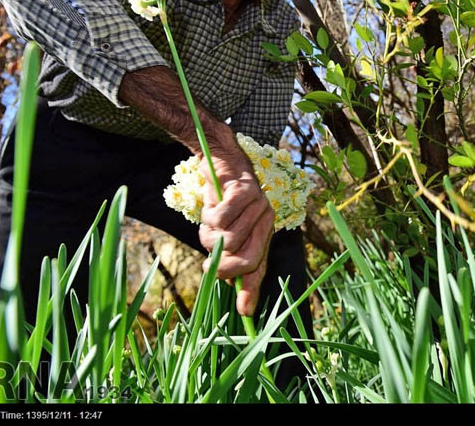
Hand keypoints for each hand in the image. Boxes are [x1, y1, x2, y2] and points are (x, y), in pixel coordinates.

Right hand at [197, 149, 274, 316]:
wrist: (221, 160)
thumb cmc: (222, 200)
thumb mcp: (224, 232)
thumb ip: (227, 257)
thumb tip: (225, 287)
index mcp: (264, 232)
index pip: (260, 267)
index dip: (251, 290)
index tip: (245, 313)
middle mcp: (267, 220)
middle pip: (246, 259)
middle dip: (224, 266)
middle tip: (208, 263)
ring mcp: (259, 205)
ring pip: (229, 239)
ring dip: (210, 234)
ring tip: (210, 222)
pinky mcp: (245, 190)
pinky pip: (222, 218)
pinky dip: (209, 216)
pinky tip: (211, 205)